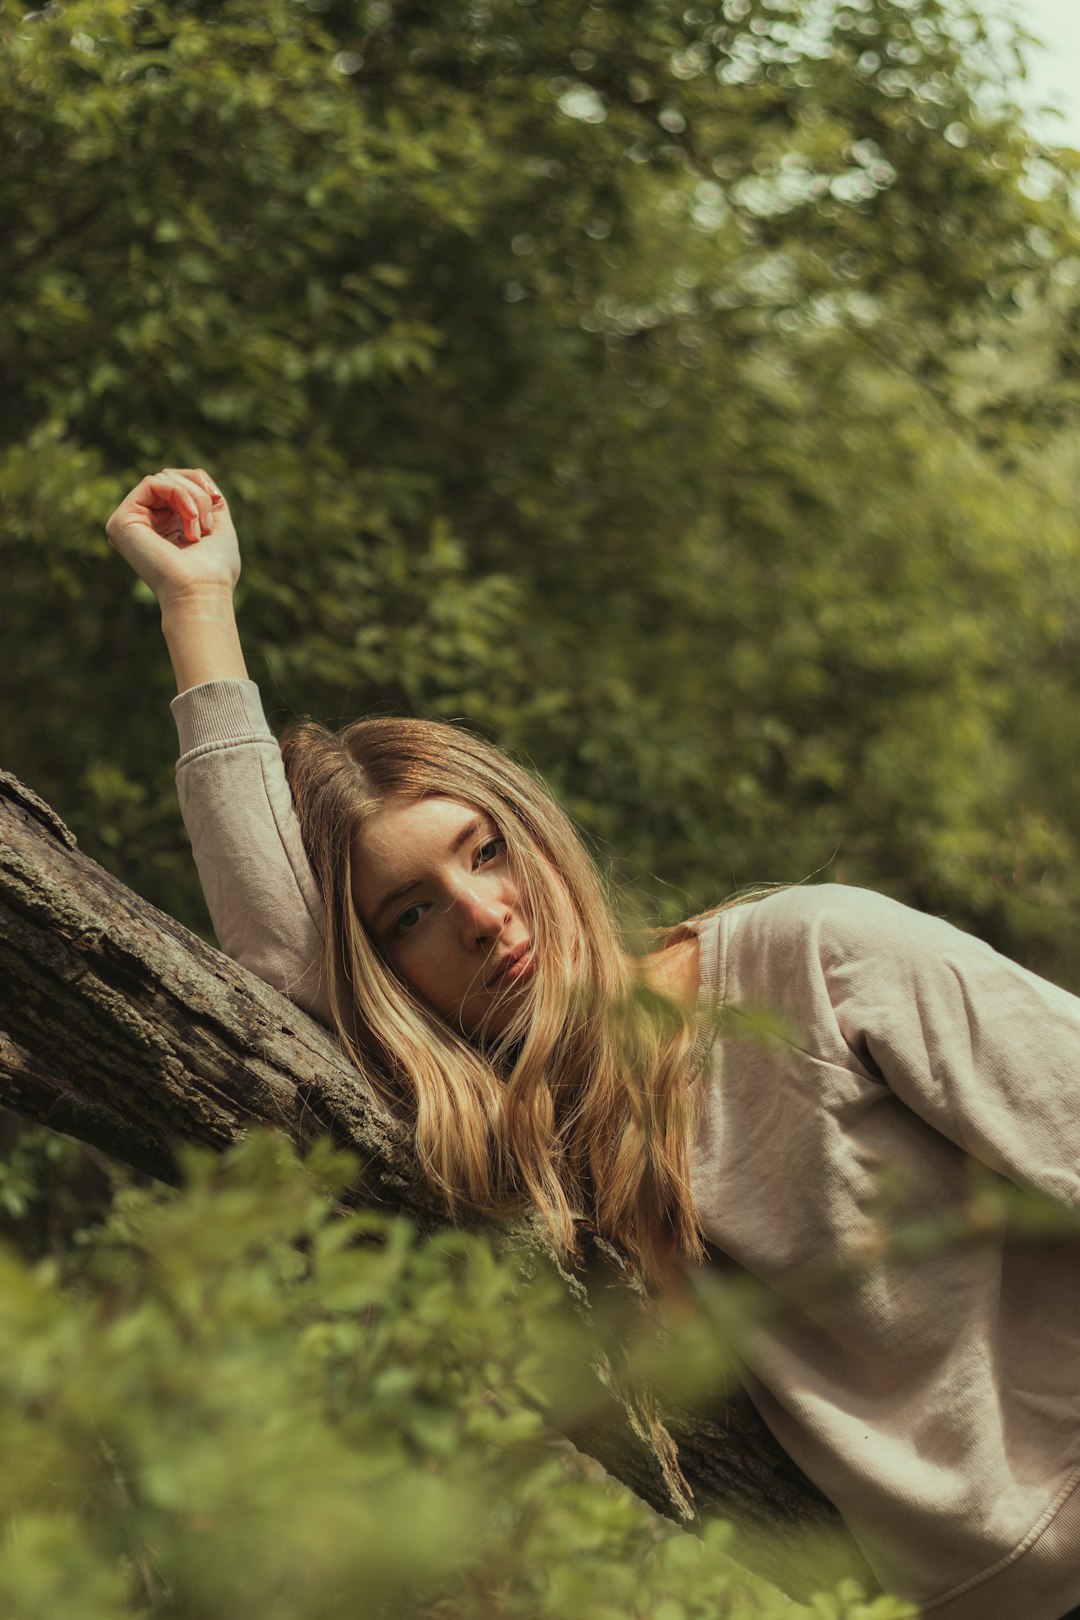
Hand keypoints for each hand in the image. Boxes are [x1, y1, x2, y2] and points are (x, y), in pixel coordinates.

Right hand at [105, 467, 240, 607]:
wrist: (203, 590)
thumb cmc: (215, 569)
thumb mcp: (219, 523)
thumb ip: (206, 496)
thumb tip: (197, 475)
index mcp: (165, 525)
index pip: (178, 483)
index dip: (202, 486)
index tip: (216, 507)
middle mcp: (145, 522)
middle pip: (171, 477)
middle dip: (198, 494)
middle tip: (207, 527)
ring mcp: (131, 521)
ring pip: (163, 478)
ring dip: (192, 497)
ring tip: (198, 530)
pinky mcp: (121, 521)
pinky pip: (152, 482)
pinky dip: (178, 494)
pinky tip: (189, 521)